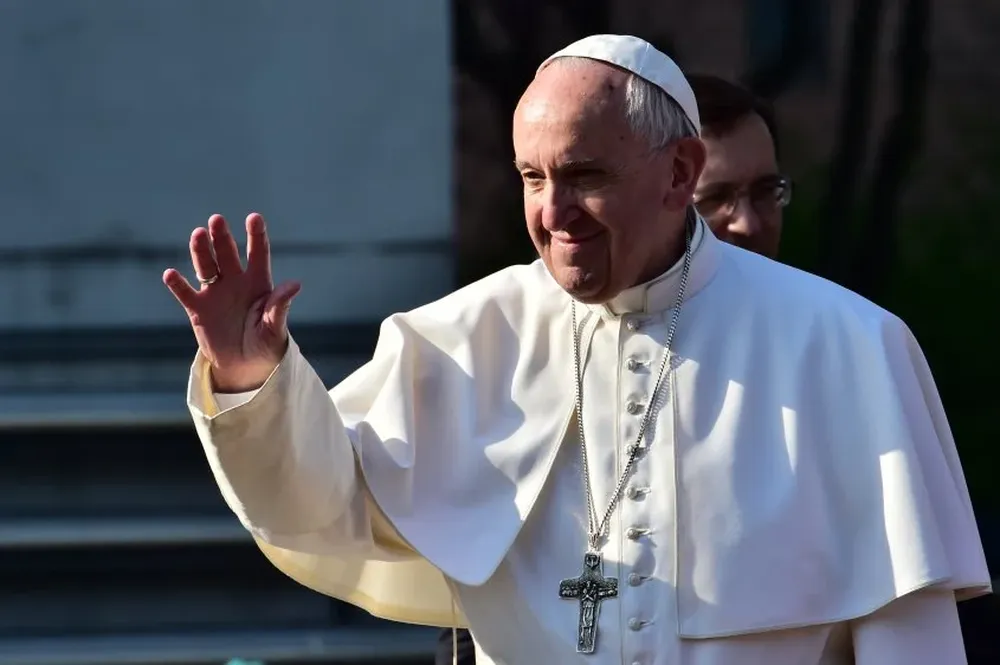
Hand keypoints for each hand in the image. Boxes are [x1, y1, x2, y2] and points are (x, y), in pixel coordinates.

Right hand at [163, 213, 300, 392]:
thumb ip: (280, 305)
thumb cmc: (266, 345)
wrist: (245, 366)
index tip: (254, 217)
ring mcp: (215, 293)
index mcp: (258, 283)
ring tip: (198, 235)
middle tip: (217, 220)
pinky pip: (185, 293)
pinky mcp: (198, 309)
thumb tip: (295, 284)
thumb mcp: (275, 328)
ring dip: (201, 251)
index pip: (257, 253)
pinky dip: (178, 284)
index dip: (255, 235)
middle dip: (222, 237)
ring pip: (206, 266)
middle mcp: (236, 282)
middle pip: (227, 253)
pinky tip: (171, 274)